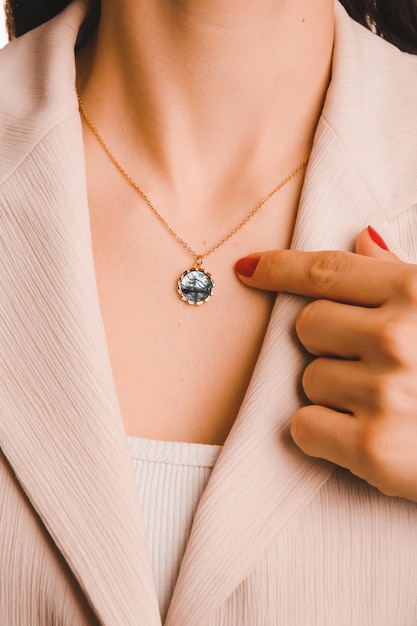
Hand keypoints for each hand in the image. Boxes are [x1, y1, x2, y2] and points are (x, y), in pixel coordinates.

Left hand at [236, 226, 416, 501]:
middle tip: (373, 367)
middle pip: (307, 326)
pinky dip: (325, 435)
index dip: (280, 268)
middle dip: (329, 346)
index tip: (249, 269)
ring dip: (335, 395)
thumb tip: (361, 238)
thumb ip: (402, 276)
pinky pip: (304, 427)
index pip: (328, 272)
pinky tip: (368, 437)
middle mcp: (399, 337)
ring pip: (308, 380)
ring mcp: (386, 393)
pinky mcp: (373, 449)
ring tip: (385, 408)